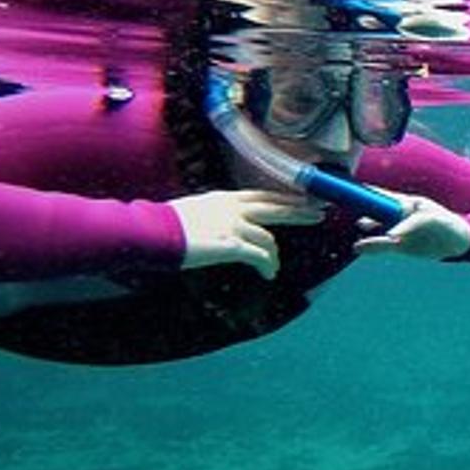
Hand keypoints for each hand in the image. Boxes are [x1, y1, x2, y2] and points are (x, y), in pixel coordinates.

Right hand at [172, 189, 321, 278]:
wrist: (150, 233)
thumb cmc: (164, 226)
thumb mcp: (194, 211)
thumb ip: (214, 213)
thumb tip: (221, 223)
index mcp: (224, 198)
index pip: (264, 194)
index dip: (286, 197)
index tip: (303, 198)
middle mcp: (233, 207)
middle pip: (278, 207)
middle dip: (301, 211)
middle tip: (319, 214)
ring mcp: (233, 225)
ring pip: (268, 239)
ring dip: (273, 255)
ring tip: (273, 267)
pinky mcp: (232, 244)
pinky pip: (260, 256)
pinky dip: (267, 266)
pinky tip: (268, 274)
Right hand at [352, 194, 469, 260]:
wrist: (460, 244)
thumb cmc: (447, 225)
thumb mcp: (432, 221)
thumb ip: (410, 226)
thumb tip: (390, 237)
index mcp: (405, 203)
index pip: (379, 195)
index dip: (362, 192)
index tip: (344, 189)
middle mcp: (397, 215)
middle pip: (372, 210)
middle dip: (357, 207)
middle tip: (337, 204)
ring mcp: (397, 229)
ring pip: (375, 228)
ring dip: (365, 227)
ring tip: (356, 226)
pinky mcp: (399, 245)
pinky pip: (381, 245)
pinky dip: (370, 246)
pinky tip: (358, 247)